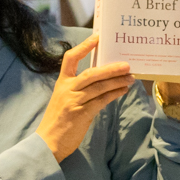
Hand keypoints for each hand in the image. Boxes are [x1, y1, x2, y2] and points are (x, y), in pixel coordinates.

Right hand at [36, 35, 133, 162]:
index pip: (70, 58)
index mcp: (62, 83)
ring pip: (99, 87)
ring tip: (131, 78)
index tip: (97, 37)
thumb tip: (103, 78)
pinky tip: (123, 91)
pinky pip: (101, 101)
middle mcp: (67, 89)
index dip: (84, 47)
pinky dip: (114, 95)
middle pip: (91, 73)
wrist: (48, 142)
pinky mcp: (81, 114)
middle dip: (110, 68)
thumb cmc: (59, 121)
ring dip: (117, 81)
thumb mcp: (65, 99)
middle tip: (127, 64)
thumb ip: (79, 88)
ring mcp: (73, 101)